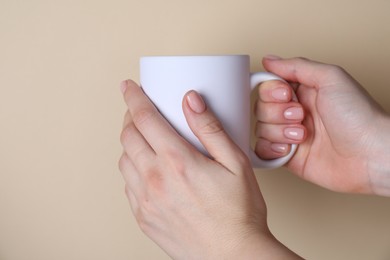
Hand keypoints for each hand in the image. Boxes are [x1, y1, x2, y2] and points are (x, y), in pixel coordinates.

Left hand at [119, 80, 299, 258]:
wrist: (232, 256)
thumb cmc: (238, 212)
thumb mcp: (234, 162)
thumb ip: (210, 128)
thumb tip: (191, 99)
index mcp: (177, 161)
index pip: (145, 118)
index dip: (134, 97)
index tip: (127, 86)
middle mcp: (154, 179)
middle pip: (128, 136)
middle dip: (131, 117)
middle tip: (140, 111)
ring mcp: (145, 201)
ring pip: (123, 159)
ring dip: (130, 142)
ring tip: (144, 138)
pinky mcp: (143, 217)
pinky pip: (127, 184)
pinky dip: (132, 168)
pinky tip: (147, 168)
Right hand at [256, 56, 389, 195]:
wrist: (371, 155)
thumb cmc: (359, 116)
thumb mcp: (331, 78)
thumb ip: (297, 66)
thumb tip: (269, 60)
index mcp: (303, 92)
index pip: (268, 86)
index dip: (271, 91)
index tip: (287, 94)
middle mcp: (294, 113)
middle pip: (261, 108)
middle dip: (278, 113)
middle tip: (301, 116)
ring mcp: (290, 135)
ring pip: (261, 129)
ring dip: (279, 132)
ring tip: (303, 135)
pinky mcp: (288, 157)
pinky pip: (262, 150)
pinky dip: (271, 149)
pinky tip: (290, 149)